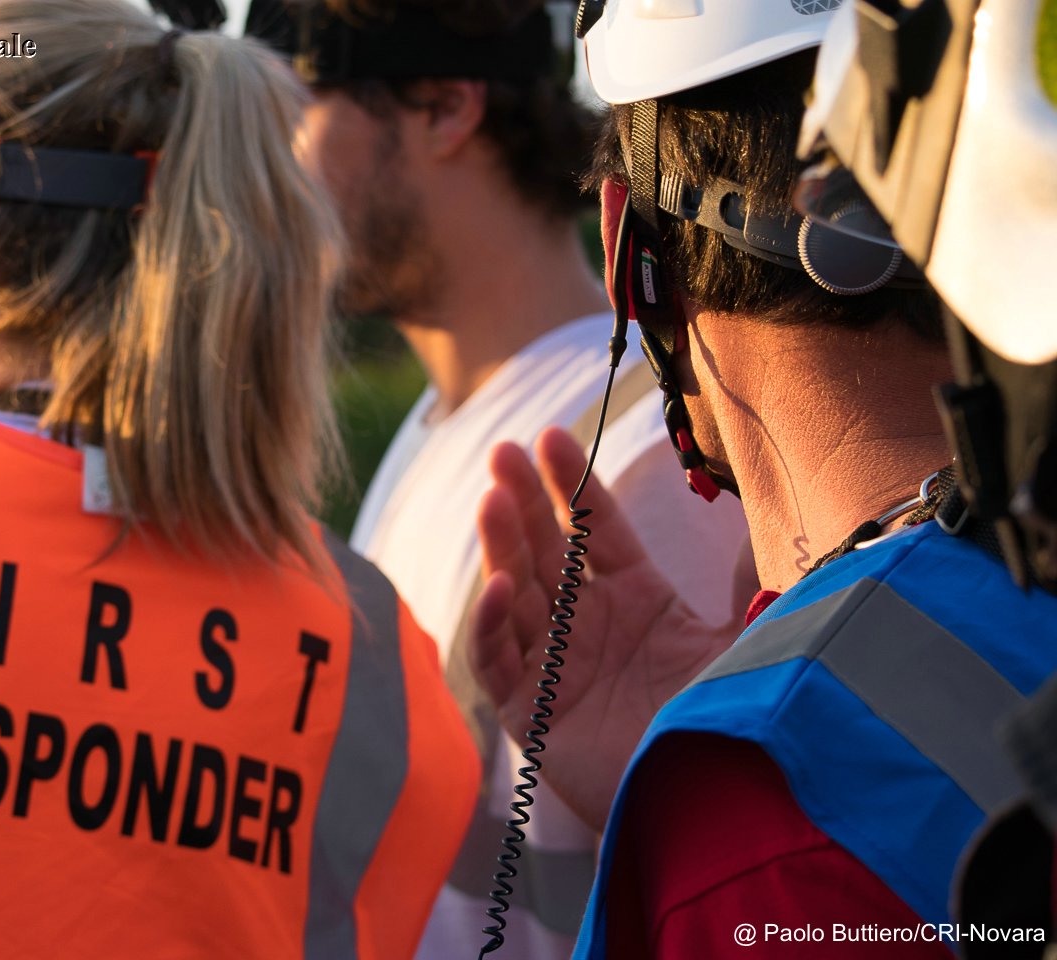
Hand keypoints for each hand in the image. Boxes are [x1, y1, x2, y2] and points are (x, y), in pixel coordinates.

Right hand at [469, 427, 746, 830]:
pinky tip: (501, 587)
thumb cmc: (736, 722)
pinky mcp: (529, 714)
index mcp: (638, 601)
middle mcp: (590, 626)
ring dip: (500, 546)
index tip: (551, 434)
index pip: (594, 529)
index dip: (573, 483)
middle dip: (523, 499)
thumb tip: (767, 516)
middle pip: (546, 550)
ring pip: (514, 594)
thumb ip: (752, 580)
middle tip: (502, 449)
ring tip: (492, 497)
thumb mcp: (750, 640)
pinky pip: (498, 661)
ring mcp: (555, 667)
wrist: (723, 810)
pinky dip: (493, 625)